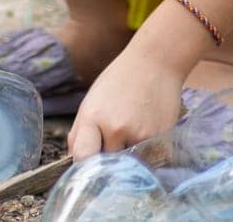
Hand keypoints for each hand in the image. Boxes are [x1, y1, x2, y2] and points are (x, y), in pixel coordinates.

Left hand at [66, 42, 184, 160]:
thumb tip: (72, 161)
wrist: (155, 63)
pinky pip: (149, 161)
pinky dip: (146, 155)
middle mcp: (115, 129)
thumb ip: (79, 133)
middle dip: (106, 162)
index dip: (82, 166)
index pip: (82, 156)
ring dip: (127, 159)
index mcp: (92, 116)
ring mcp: (138, 135)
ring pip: (128, 166)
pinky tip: (145, 132)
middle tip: (112, 145)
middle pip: (105, 165)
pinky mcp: (160, 140)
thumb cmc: (119, 81)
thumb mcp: (91, 101)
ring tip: (131, 134)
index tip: (86, 168)